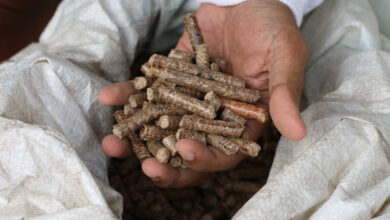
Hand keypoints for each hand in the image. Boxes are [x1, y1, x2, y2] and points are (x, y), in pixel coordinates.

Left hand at [99, 0, 307, 186]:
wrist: (247, 2)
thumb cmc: (273, 29)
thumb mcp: (286, 56)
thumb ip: (286, 93)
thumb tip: (297, 133)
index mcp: (242, 122)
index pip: (225, 152)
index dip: (207, 158)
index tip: (187, 151)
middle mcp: (212, 118)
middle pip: (187, 150)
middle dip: (165, 163)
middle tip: (145, 167)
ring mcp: (187, 100)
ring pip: (160, 127)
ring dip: (135, 137)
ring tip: (112, 144)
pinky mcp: (169, 79)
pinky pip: (146, 91)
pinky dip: (128, 95)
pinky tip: (109, 98)